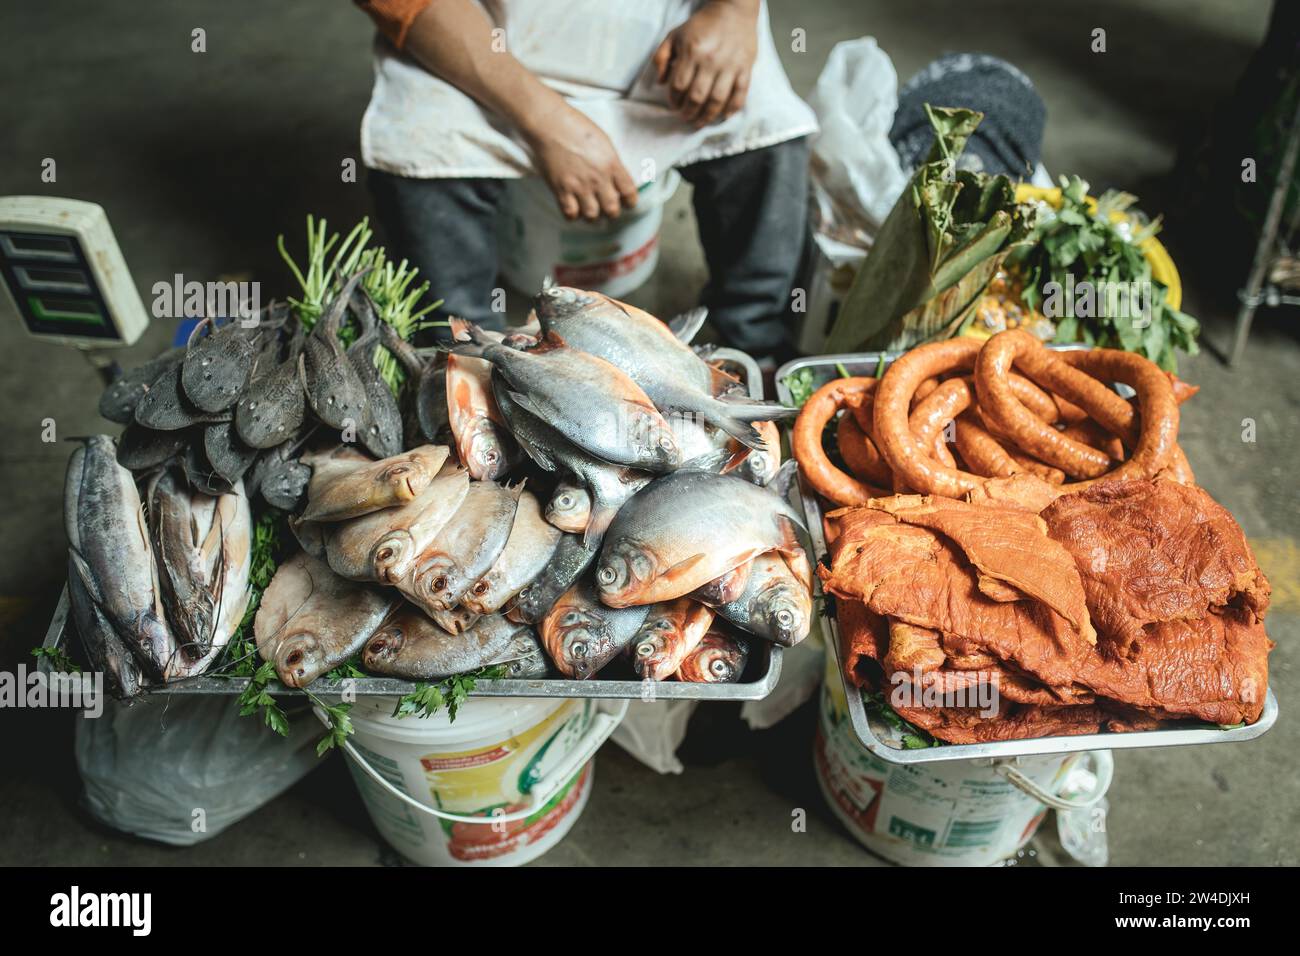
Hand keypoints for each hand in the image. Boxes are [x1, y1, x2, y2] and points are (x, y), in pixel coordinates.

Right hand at [523, 100, 638, 220]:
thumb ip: (612, 164)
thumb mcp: (604, 142)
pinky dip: (573, 214)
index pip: (629, 193)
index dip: (630, 202)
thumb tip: (618, 181)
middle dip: (611, 212)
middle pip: (612, 210)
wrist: (549, 124)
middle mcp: (597, 178)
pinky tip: (573, 206)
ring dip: (592, 214)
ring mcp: (578, 186)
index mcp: (611, 164)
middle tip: (606, 207)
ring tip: (590, 208)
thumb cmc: (576, 128)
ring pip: (592, 216)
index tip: (627, 203)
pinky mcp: (561, 190)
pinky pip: (570, 214)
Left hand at [652, 0, 758, 126]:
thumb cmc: (702, 24)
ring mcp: (730, 66)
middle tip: (685, 118)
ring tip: (700, 123)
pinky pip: (740, 94)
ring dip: (707, 116)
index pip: (679, 85)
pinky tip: (723, 116)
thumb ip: (662, 57)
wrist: (733, 10)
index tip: (674, 106)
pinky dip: (732, 108)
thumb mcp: (675, 35)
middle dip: (689, 112)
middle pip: (697, 96)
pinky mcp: (745, 68)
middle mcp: (711, 61)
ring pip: (717, 100)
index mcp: (692, 52)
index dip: (674, 100)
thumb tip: (661, 83)